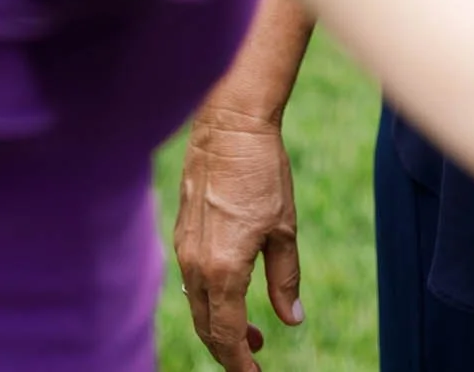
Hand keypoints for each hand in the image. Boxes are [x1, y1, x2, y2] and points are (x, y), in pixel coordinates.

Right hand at [174, 106, 303, 371]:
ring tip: (251, 331)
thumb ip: (285, 279)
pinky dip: (210, 297)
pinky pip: (192, 280)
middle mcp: (196, 265)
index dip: (241, 362)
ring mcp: (184, 248)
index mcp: (223, 269)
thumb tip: (291, 320)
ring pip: (197, 305)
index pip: (227, 335)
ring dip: (219, 324)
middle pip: (207, 327)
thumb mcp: (284, 228)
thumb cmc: (262, 172)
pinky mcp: (182, 232)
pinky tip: (231, 292)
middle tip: (256, 356)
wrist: (230, 126)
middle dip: (229, 349)